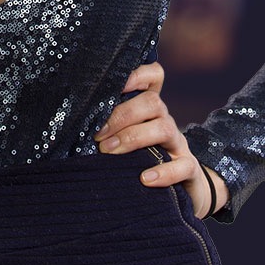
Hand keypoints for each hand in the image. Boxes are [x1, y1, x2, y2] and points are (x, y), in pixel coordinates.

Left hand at [95, 62, 228, 217]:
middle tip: (98, 134)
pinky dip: (164, 172)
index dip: (138, 74)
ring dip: (134, 138)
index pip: (154, 76)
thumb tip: (75, 122)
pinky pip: (183, 166)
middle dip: (122, 115)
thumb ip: (108, 126)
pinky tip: (144, 179)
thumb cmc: (141, 158)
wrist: (180, 190)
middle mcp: (166, 120)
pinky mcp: (189, 169)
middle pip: (152, 102)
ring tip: (109, 151)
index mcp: (150, 107)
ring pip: (165, 128)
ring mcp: (179, 144)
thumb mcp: (125, 136)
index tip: (115, 84)